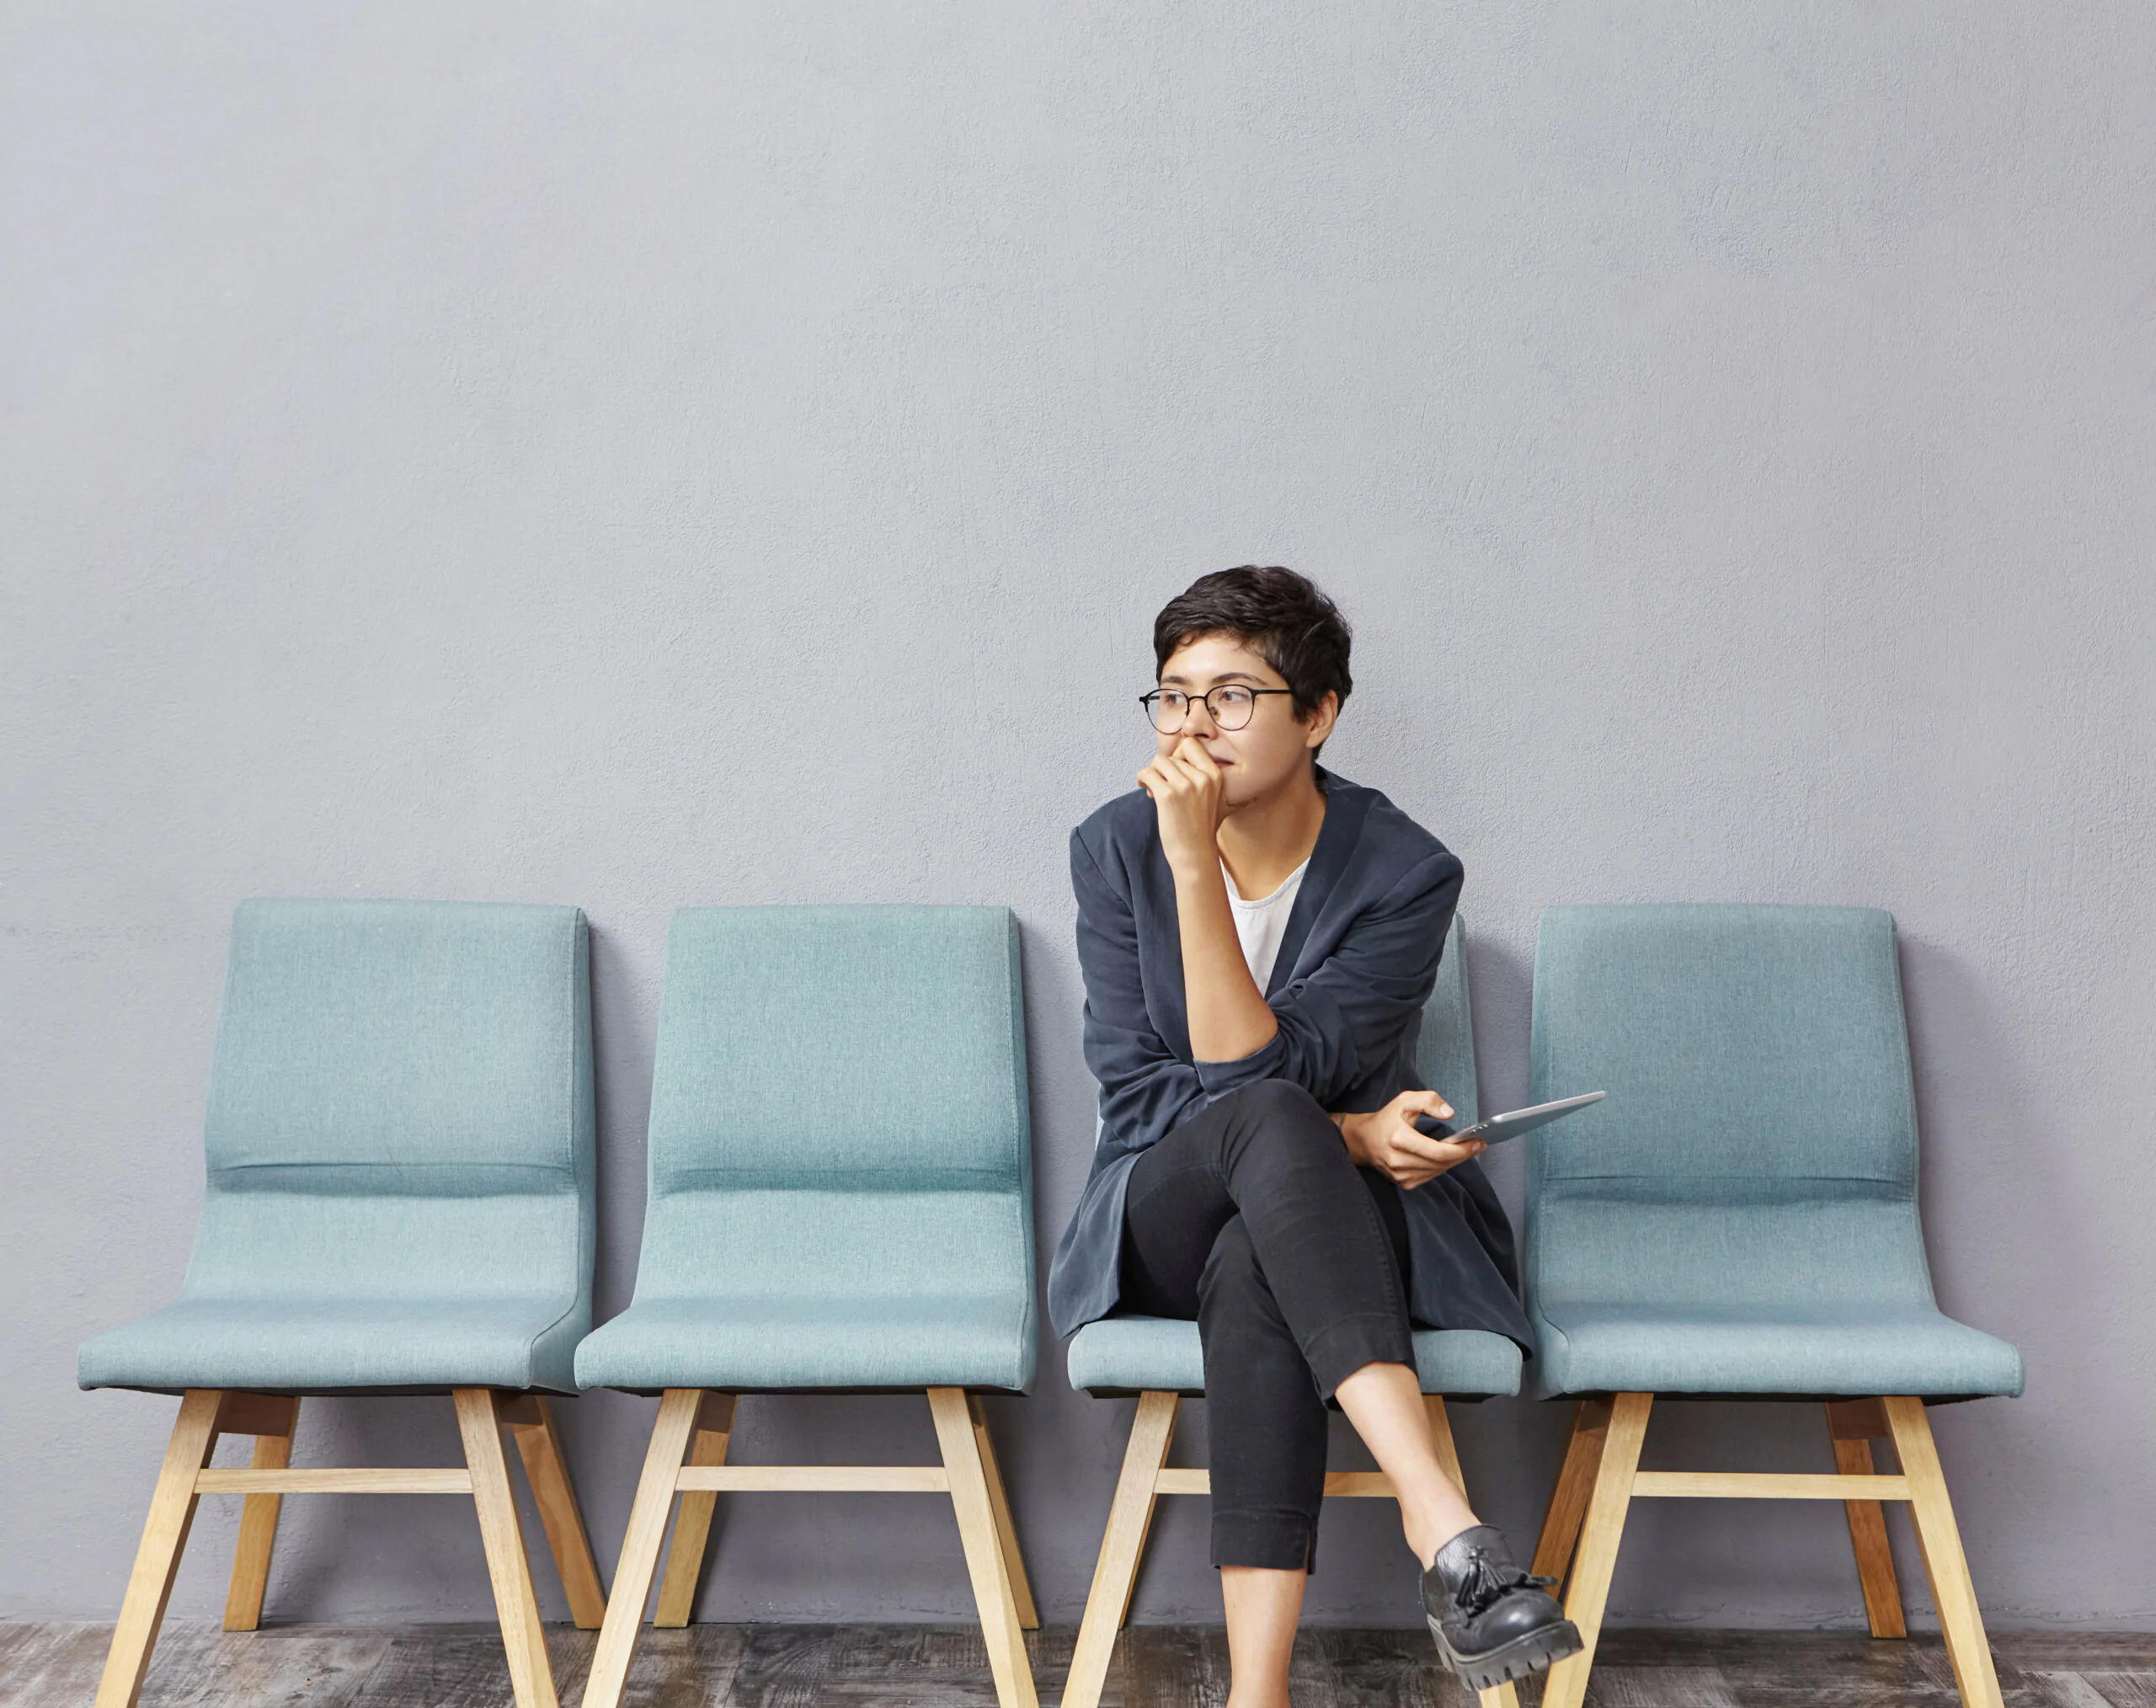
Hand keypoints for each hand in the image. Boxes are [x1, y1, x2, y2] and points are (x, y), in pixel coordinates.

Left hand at [1137, 735, 1225, 878]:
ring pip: (1158, 761)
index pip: (1191, 745)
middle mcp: (1202, 778)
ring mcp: (1185, 786)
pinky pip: (1147, 773)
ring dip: (1152, 773)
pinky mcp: (1168, 796)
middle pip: (1171, 755)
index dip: (1178, 754)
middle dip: (1163, 769)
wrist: (1195, 854)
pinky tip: (1145, 789)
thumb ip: (1202, 776)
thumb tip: (1178, 755)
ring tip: (1155, 789)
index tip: (1173, 770)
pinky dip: (1142, 778)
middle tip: (1162, 787)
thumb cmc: (1200, 828)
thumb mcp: (1213, 797)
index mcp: (1215, 775)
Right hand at [1338, 1089, 1485, 1189]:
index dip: (1461, 1150)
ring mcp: (1400, 1175)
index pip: (1438, 1152)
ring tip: (1465, 1150)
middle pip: (1441, 1164)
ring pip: (1437, 1172)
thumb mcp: (1404, 1101)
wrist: (1362, 1141)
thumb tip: (1449, 1113)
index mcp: (1399, 1139)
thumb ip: (1428, 1100)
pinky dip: (1441, 1167)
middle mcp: (1399, 1161)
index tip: (1478, 1142)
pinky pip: (1430, 1177)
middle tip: (1477, 1145)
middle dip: (1462, 1155)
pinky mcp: (1402, 1183)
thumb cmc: (1386, 1120)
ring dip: (1453, 1161)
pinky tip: (1446, 1157)